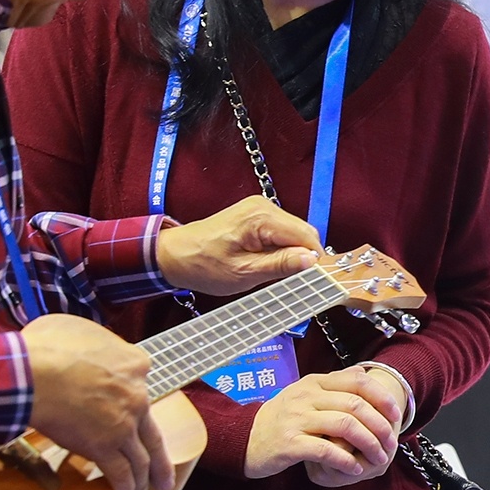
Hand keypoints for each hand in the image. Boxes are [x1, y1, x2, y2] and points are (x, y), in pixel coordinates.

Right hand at [24, 314, 169, 489]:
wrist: (34, 373)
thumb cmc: (47, 347)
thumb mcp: (77, 328)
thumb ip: (91, 340)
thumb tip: (83, 345)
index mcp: (134, 363)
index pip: (143, 380)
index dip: (136, 394)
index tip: (134, 407)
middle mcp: (137, 396)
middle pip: (153, 432)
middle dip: (161, 458)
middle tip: (166, 474)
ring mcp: (124, 425)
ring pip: (143, 458)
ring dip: (147, 478)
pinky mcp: (106, 447)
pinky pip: (121, 473)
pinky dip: (126, 486)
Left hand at [159, 197, 319, 295]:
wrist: (175, 254)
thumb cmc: (204, 265)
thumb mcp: (245, 272)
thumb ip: (281, 265)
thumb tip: (312, 261)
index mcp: (261, 218)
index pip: (306, 237)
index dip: (314, 261)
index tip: (312, 283)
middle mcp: (264, 207)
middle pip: (304, 233)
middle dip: (303, 257)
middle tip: (292, 282)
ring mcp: (260, 209)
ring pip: (295, 233)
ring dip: (292, 254)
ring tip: (275, 273)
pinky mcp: (257, 215)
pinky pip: (282, 232)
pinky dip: (282, 248)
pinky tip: (269, 263)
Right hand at [245, 369, 401, 485]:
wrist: (243, 438)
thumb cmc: (280, 419)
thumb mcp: (305, 395)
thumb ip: (333, 385)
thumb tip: (363, 373)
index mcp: (314, 382)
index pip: (357, 381)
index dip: (381, 397)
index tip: (396, 414)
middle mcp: (306, 397)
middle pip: (356, 405)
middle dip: (380, 425)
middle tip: (391, 442)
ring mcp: (296, 420)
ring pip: (345, 426)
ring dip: (369, 444)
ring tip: (379, 457)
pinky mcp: (289, 444)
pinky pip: (325, 450)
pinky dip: (345, 460)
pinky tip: (354, 468)